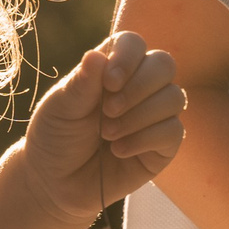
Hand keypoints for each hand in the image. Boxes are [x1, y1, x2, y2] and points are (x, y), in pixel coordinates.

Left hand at [16, 31, 187, 228]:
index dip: (128, 57)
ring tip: (108, 135)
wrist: (54, 184)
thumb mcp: (60, 109)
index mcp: (113, 68)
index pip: (134, 44)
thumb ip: (81, 84)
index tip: (109, 82)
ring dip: (139, 116)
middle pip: (164, 64)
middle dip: (138, 87)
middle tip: (108, 111)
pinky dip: (144, 139)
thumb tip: (96, 55)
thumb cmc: (55, 138)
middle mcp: (140, 86)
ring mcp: (155, 115)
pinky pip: (174, 131)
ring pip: (174, 97)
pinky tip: (119, 150)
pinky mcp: (163, 145)